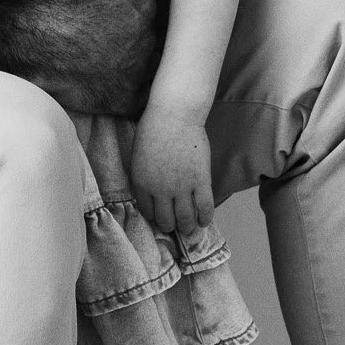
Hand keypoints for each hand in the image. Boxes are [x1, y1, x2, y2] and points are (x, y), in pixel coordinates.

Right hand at [0, 0, 160, 116]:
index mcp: (143, 4)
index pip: (145, 9)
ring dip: (130, 66)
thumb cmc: (55, 5)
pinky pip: (136, 99)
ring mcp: (141, 70)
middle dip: (131, 40)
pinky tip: (105, 86)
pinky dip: (123, 94)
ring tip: (103, 64)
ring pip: (145, 68)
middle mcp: (150, 37)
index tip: (112, 19)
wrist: (36, 41)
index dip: (127, 14)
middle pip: (148, 38)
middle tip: (105, 41)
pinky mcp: (129, 99)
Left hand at [131, 105, 214, 233]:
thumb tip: (152, 193)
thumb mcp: (139, 156)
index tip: (158, 216)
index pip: (147, 211)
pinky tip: (204, 221)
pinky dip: (205, 218)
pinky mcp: (201, 182)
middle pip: (166, 220)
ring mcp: (182, 187)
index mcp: (141, 182)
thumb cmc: (153, 130)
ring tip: (189, 228)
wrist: (174, 116)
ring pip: (186, 219)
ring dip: (187, 227)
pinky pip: (205, 208)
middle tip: (174, 225)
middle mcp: (160, 189)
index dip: (154, 216)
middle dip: (170, 226)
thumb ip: (144, 176)